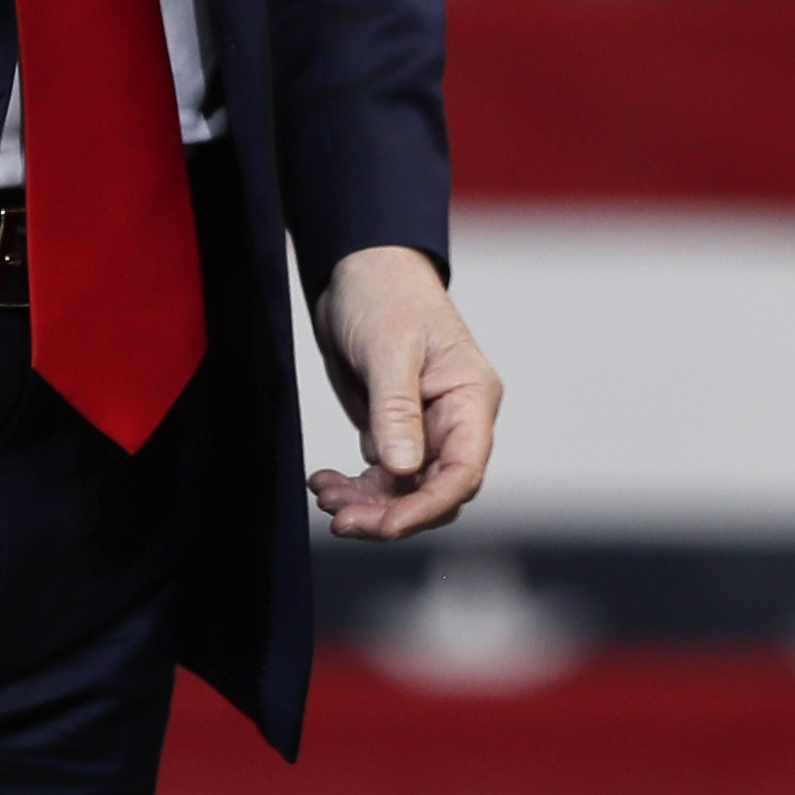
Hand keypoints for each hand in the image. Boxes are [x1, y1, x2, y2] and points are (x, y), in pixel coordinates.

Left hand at [307, 242, 496, 538]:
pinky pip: (381, 476)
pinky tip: (324, 483)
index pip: (463, 471)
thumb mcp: (389, 348)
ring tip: (325, 495)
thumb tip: (404, 469)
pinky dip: (354, 486)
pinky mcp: (392, 429)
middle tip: (342, 520)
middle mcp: (453, 420)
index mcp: (470, 398)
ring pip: (405, 491)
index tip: (386, 525)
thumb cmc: (386, 293)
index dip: (428, 506)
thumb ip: (397, 409)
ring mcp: (423, 428)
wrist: (357, 269)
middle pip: (433, 491)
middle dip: (390, 513)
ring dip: (366, 503)